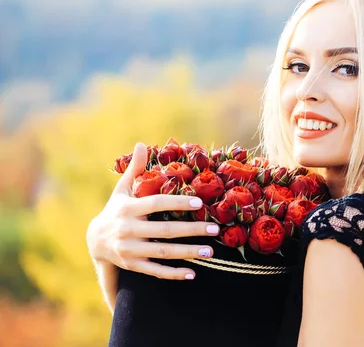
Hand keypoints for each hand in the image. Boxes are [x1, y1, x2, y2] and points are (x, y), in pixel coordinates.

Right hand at [86, 142, 219, 279]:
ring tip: (210, 251)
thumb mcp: (122, 190)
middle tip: (215, 229)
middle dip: (192, 230)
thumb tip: (142, 144)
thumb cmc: (117, 210)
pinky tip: (192, 273)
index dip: (177, 203)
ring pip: (163, 252)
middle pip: (165, 231)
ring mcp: (130, 250)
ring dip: (188, 253)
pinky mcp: (133, 265)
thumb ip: (135, 169)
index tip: (199, 203)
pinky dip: (174, 274)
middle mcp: (128, 230)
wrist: (95, 241)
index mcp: (128, 209)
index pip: (156, 204)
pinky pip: (156, 271)